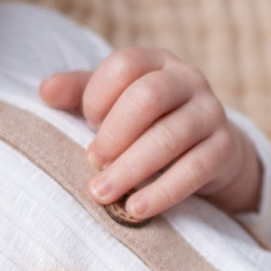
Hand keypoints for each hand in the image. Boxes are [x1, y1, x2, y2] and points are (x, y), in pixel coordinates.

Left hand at [40, 46, 263, 221]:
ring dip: (130, 168)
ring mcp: (211, 112)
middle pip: (149, 97)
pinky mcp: (224, 149)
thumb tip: (46, 91)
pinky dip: (161, 192)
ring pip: (170, 137)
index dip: (98, 95)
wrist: (207, 149)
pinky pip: (194, 170)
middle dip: (114, 133)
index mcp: (157, 61)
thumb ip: (79, 92)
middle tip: (92, 162)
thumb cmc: (147, 123)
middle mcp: (188, 79)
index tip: (88, 123)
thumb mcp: (113, 103)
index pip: (125, 64)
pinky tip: (135, 210)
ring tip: (102, 193)